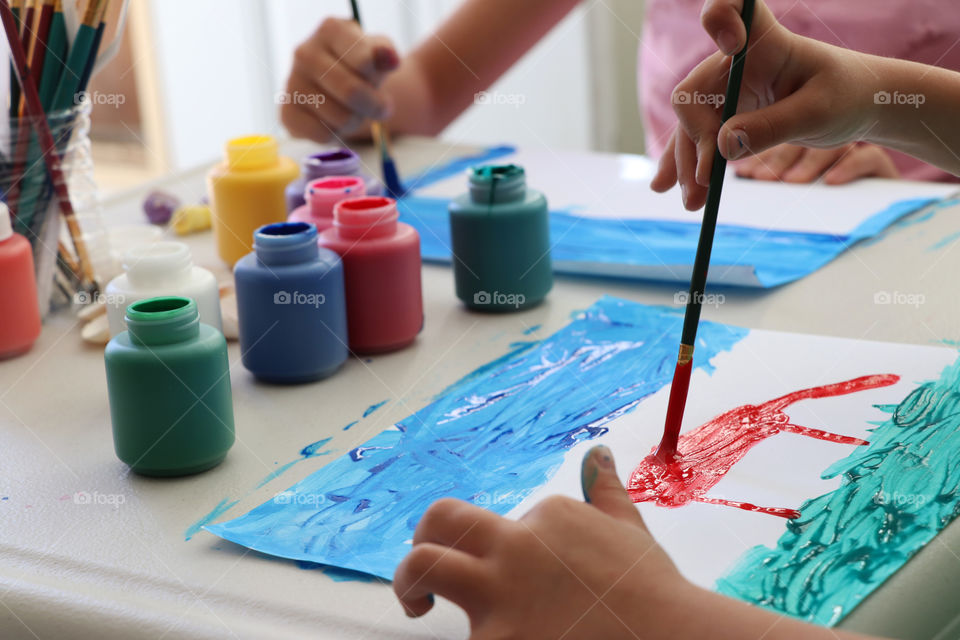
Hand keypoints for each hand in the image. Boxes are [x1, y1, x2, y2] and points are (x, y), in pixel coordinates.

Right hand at [280, 17, 399, 142]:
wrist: (338, 86)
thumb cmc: (361, 66)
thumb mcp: (380, 54)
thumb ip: (386, 54)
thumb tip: (390, 58)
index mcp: (330, 30)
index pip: (365, 62)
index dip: (377, 79)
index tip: (376, 79)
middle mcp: (305, 52)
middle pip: (351, 92)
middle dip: (374, 106)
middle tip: (380, 107)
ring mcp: (292, 82)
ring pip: (340, 118)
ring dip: (356, 120)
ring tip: (353, 109)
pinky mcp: (287, 112)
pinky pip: (322, 134)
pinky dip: (336, 133)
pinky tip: (334, 119)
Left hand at [393, 446, 688, 638]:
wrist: (669, 638)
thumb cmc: (651, 590)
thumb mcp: (627, 529)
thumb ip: (604, 489)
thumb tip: (599, 450)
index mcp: (546, 514)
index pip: (503, 521)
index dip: (507, 548)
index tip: (530, 577)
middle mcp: (515, 545)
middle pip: (440, 521)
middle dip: (422, 537)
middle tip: (423, 570)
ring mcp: (499, 594)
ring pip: (423, 570)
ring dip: (410, 587)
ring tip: (418, 608)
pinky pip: (460, 633)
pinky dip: (471, 636)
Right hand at [651, 0, 876, 208]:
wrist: (854, 106)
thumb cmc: (845, 96)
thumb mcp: (818, 114)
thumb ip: (773, 127)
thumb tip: (722, 147)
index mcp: (765, 41)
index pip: (731, 7)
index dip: (721, 16)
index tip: (732, 44)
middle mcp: (734, 62)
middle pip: (694, 93)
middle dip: (695, 137)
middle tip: (710, 177)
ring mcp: (724, 91)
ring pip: (689, 125)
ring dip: (687, 163)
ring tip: (692, 202)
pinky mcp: (722, 116)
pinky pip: (695, 140)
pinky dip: (685, 165)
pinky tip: (666, 187)